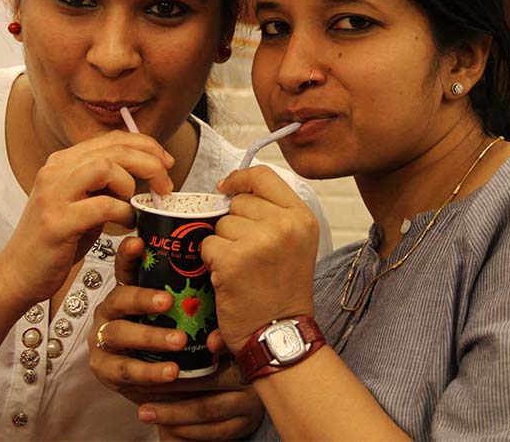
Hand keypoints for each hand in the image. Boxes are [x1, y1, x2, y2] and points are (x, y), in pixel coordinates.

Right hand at [0, 131, 174, 308]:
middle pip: (114, 148)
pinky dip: (123, 213)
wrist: (18, 274)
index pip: (112, 138)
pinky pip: (102, 206)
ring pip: (106, 167)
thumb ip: (106, 185)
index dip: (146, 146)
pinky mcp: (56, 222)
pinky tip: (126, 224)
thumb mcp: (83, 204)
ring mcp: (53, 195)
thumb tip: (146, 172)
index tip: (167, 163)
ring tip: (136, 205)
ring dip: (131, 184)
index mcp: (63, 162)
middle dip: (149, 162)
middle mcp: (55, 171)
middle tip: (166, 185)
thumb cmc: (57, 241)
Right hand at [90, 238, 264, 439]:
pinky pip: (125, 369)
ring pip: (120, 333)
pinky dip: (149, 371)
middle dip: (142, 298)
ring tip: (179, 341)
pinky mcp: (104, 368)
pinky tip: (171, 371)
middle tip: (168, 302)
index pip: (127, 267)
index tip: (139, 243)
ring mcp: (105, 338)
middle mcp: (113, 310)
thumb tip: (228, 302)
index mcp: (131, 290)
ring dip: (150, 336)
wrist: (165, 385)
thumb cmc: (177, 341)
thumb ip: (205, 311)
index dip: (129, 254)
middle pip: (120, 297)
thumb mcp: (191, 321)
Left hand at [202, 165, 317, 352]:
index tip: (228, 188)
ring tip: (242, 269)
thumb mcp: (296, 243)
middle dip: (234, 224)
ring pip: (221, 224)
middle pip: (238, 202)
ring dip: (223, 245)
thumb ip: (274, 213)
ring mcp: (258, 241)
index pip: (263, 175)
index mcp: (302, 217)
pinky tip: (229, 278)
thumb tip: (233, 188)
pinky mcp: (233, 260)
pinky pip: (207, 245)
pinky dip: (211, 262)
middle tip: (249, 254)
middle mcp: (284, 225)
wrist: (281, 334)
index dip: (240, 179)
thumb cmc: (284, 291)